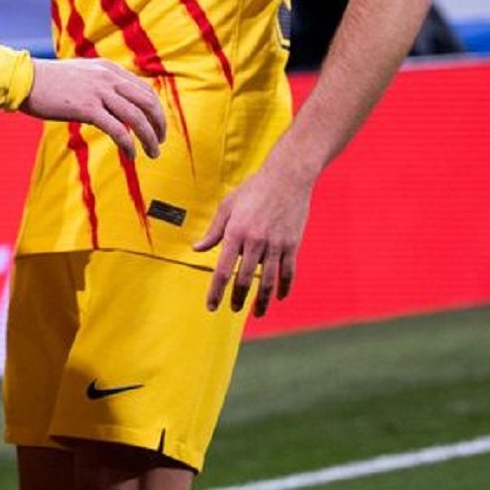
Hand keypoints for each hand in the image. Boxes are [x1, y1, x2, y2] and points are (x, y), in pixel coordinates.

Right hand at [22, 58, 165, 159]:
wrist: (24, 80)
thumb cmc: (49, 82)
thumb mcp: (81, 74)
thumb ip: (100, 82)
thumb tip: (115, 100)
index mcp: (109, 69)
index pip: (145, 90)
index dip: (156, 110)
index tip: (157, 126)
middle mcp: (108, 78)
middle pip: (148, 102)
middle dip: (159, 124)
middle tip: (160, 141)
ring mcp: (98, 92)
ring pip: (137, 118)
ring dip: (149, 138)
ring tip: (152, 153)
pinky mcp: (87, 108)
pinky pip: (118, 129)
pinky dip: (129, 144)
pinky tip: (131, 155)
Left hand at [193, 162, 312, 317]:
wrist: (287, 176)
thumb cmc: (253, 189)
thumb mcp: (228, 206)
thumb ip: (214, 231)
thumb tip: (197, 249)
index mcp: (236, 232)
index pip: (223, 270)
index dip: (216, 291)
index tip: (212, 306)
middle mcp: (255, 241)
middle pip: (244, 279)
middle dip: (238, 298)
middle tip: (233, 309)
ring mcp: (276, 244)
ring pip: (268, 280)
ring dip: (262, 301)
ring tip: (257, 313)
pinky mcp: (293, 244)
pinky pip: (288, 272)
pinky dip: (284, 287)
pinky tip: (279, 297)